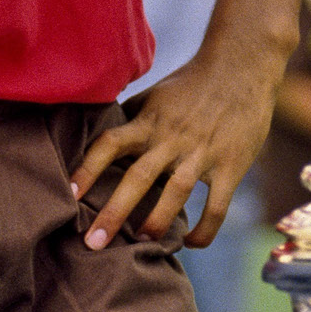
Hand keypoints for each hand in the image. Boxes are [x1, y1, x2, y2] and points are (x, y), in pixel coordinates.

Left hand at [71, 40, 279, 250]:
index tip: (68, 193)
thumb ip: (129, 120)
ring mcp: (202, 153)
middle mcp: (170, 139)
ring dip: (157, 222)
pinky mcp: (231, 166)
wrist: (242, 67)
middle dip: (113, 212)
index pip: (108, 144)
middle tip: (92, 242)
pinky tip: (192, 243)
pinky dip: (206, 228)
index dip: (87, 168)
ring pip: (175, 193)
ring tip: (140, 243)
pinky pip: (217, 204)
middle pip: (136, 177)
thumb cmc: (190, 84)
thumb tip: (97, 141)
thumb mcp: (153, 96)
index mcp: (147, 121)